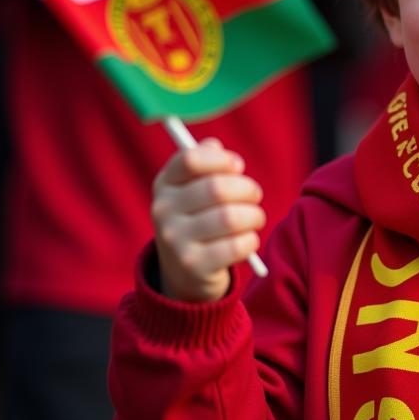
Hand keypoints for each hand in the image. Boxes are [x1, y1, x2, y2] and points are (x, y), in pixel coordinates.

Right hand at [151, 138, 265, 301]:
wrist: (186, 273)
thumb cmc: (200, 219)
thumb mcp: (194, 189)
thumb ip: (205, 162)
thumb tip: (215, 146)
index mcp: (164, 185)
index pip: (190, 160)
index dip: (221, 159)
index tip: (237, 166)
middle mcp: (163, 211)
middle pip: (217, 188)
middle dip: (247, 189)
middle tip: (255, 195)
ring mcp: (175, 241)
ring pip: (230, 218)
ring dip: (254, 216)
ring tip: (255, 218)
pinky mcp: (194, 266)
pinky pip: (236, 246)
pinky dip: (251, 240)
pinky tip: (248, 240)